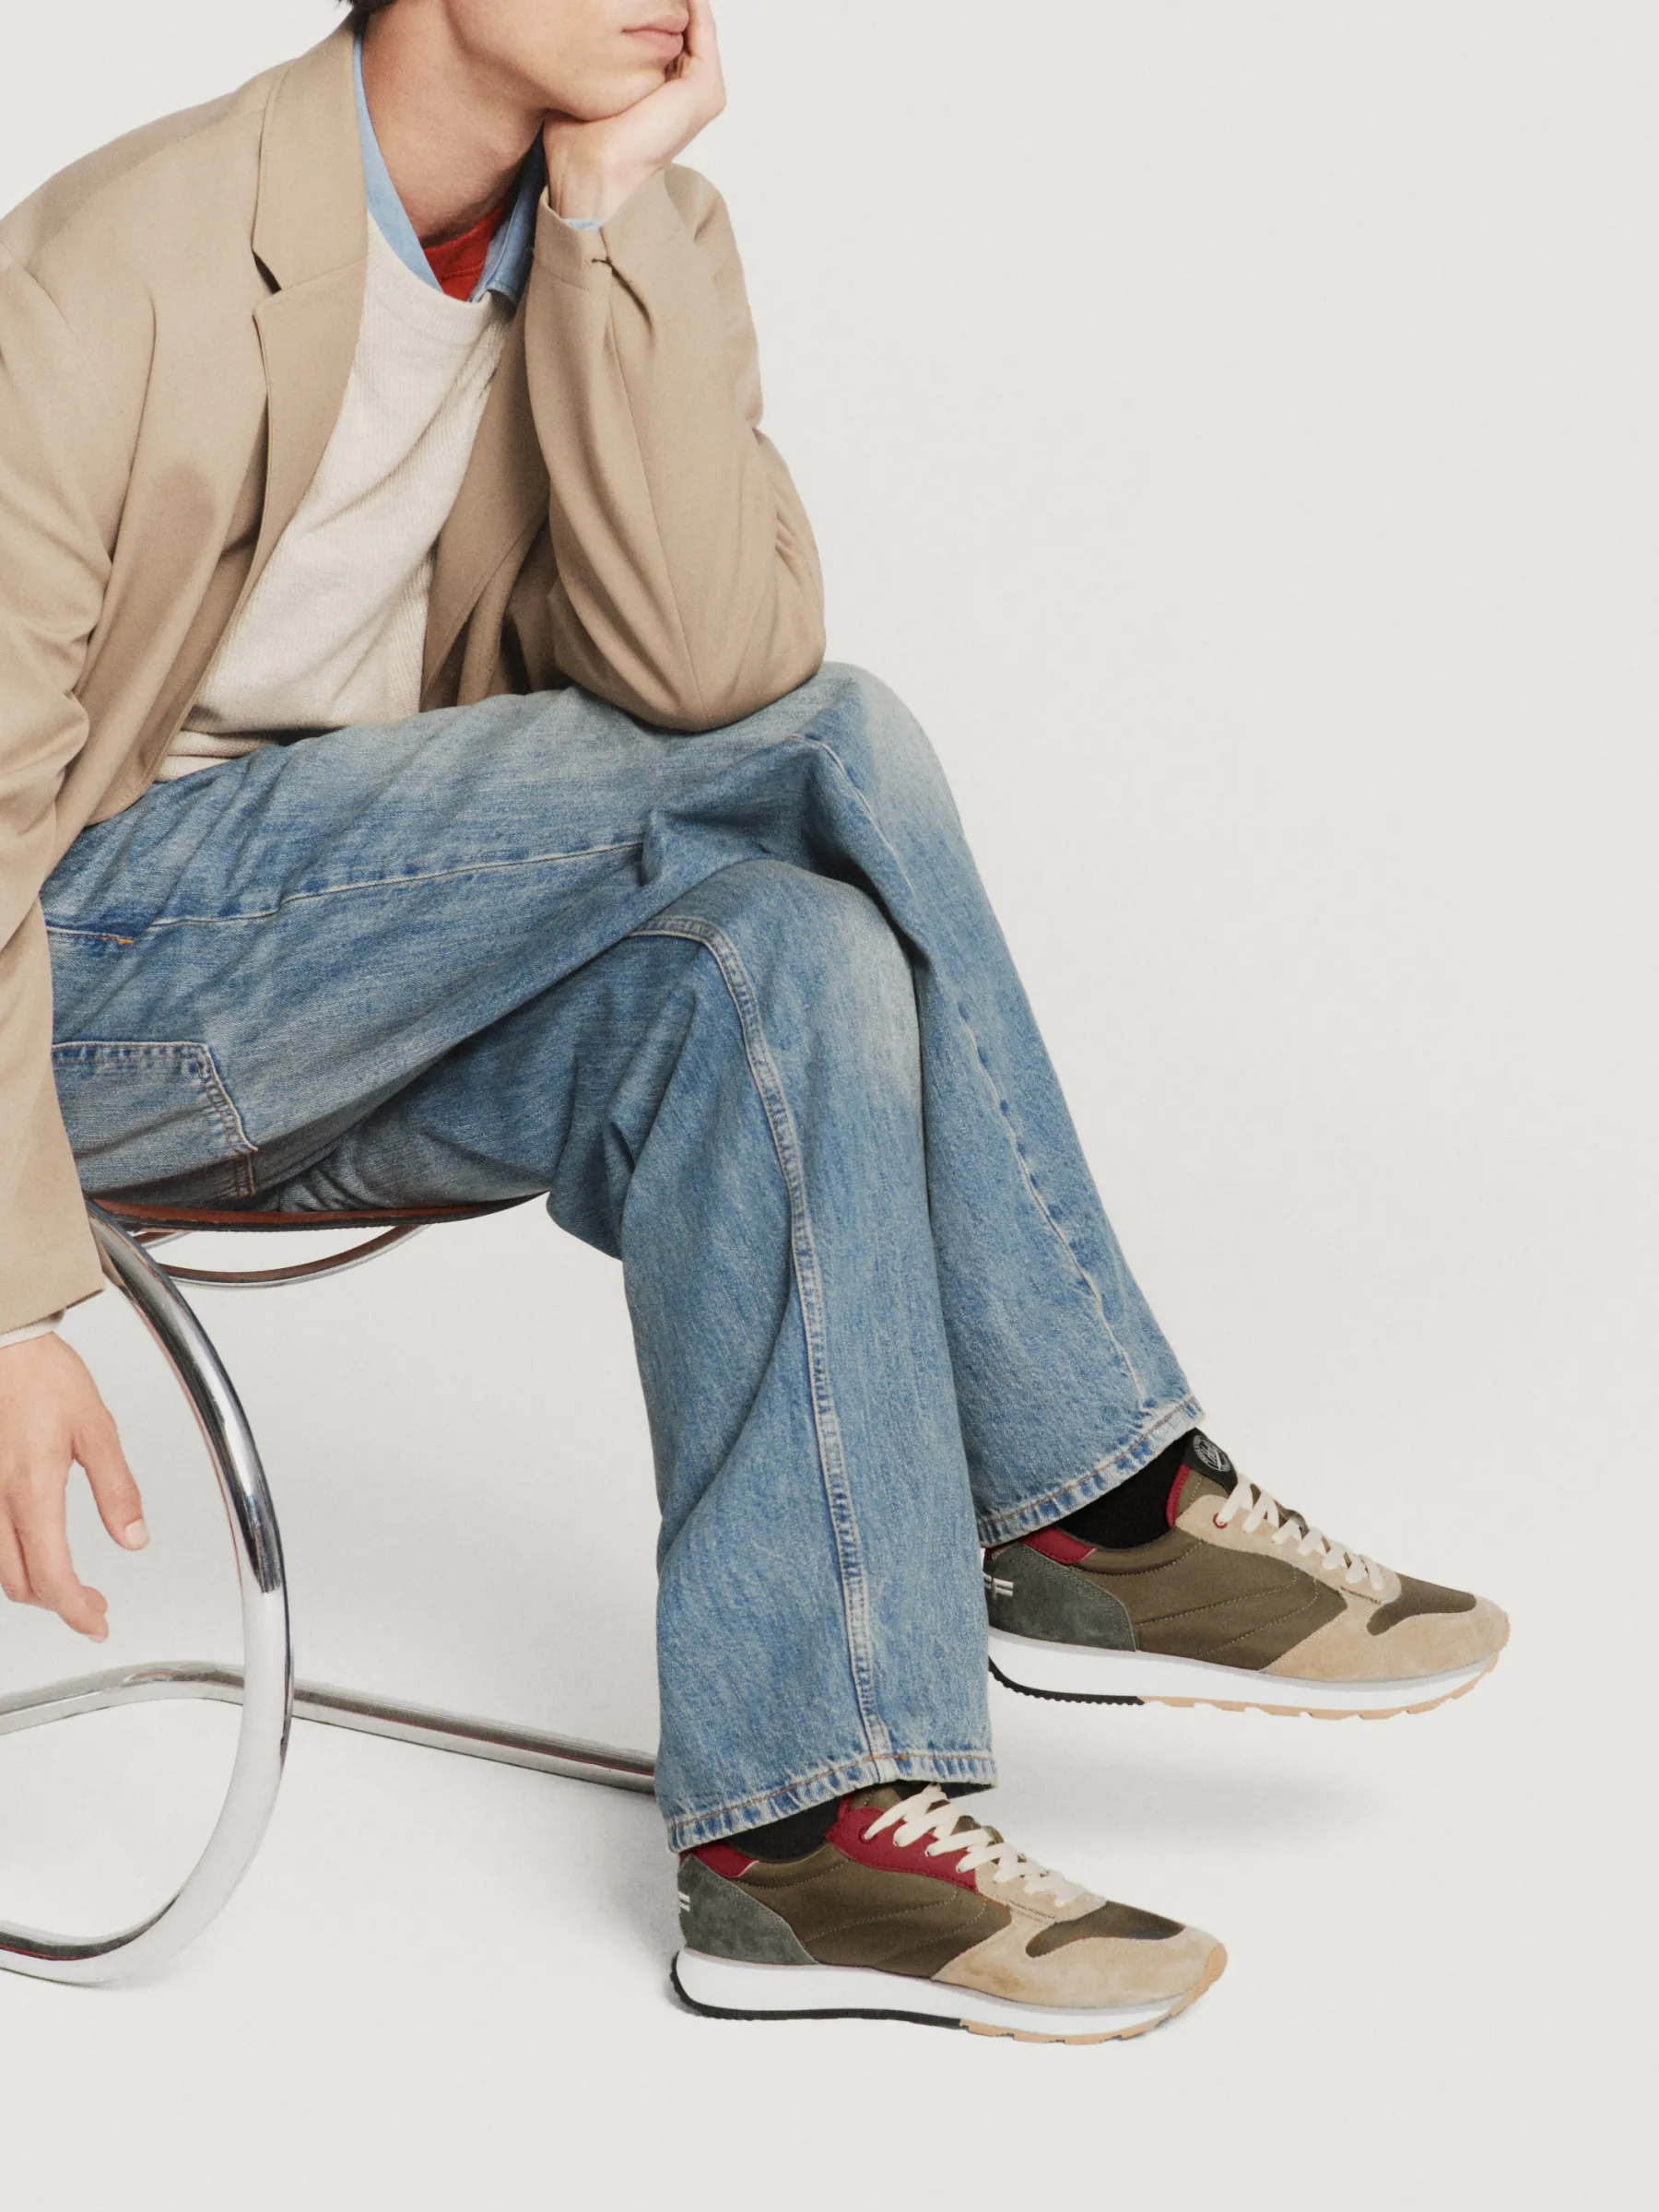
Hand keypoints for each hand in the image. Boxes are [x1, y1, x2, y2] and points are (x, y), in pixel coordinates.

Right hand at [0, 1334, 146, 1642]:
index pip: (52, 1577)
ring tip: (66, 1583)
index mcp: (33, 1490)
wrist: (4, 1345)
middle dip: (58, 1604)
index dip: (75, 1612)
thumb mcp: (97, 1428)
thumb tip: (134, 1538)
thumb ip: (116, 1488)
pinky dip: (9, 1559)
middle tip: (91, 1604)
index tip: (96, 1622)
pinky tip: (32, 1552)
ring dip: (32, 1585)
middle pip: (19, 1583)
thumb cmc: (43, 1376)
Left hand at [543, 0, 726, 225]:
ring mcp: (699, 90)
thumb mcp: (581, 81)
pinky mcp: (705, 89)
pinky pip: (701, 26)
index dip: (643, 4)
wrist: (594, 173)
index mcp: (659, 90)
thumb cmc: (578, 140)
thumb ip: (592, 51)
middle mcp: (683, 90)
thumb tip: (575, 14)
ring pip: (692, 20)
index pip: (658, 31)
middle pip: (679, 21)